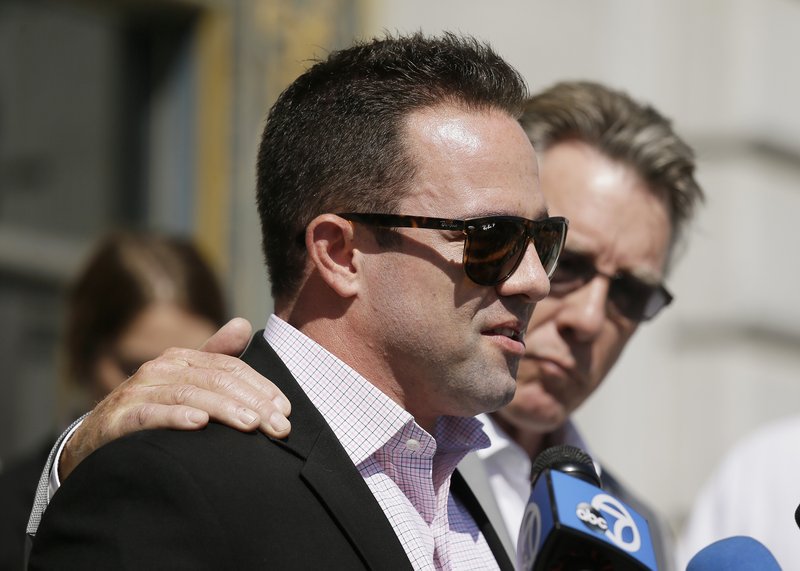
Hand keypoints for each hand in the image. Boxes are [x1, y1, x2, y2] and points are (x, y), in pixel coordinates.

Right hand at [59, 318, 290, 479]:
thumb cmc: (151, 409)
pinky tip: (199, 425)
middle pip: (215, 381)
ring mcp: (137, 392)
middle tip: (279, 426)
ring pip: (189, 396)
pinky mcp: (119, 418)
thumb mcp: (185, 382)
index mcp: (180, 360)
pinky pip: (150, 415)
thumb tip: (244, 323)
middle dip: (252, 403)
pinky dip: (175, 418)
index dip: (260, 387)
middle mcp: (160, 370)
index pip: (230, 368)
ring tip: (252, 425)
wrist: (96, 440)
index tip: (285, 409)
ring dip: (224, 410)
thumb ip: (215, 357)